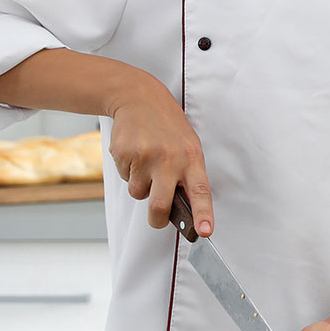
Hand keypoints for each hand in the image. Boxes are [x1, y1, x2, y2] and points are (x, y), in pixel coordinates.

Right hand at [108, 75, 213, 235]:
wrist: (140, 98)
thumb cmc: (168, 128)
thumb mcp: (188, 146)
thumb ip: (187, 175)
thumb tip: (183, 210)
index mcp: (191, 158)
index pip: (200, 191)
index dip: (203, 214)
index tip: (205, 232)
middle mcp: (169, 159)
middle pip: (160, 206)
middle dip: (157, 219)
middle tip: (157, 218)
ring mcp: (145, 157)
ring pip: (138, 193)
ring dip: (140, 185)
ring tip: (146, 162)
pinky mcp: (124, 154)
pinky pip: (125, 178)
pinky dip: (129, 171)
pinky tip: (135, 153)